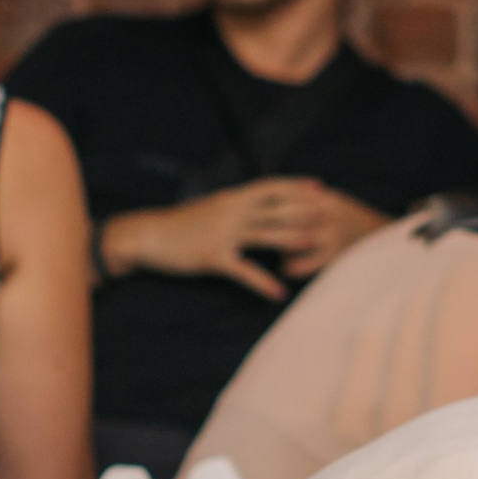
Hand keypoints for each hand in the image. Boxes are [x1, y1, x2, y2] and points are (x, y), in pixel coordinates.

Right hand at [100, 179, 386, 298]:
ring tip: (316, 243)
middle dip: (304, 210)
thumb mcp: (210, 208)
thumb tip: (254, 204)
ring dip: (292, 238)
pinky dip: (263, 283)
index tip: (320, 187)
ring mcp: (222, 234)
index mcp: (231, 197)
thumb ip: (234, 205)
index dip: (296, 186)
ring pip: (265, 234)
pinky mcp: (213, 257)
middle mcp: (230, 211)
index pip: (270, 185)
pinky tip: (278, 293)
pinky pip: (244, 271)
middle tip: (330, 213)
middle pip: (274, 208)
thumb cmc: (179, 225)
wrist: (147, 236)